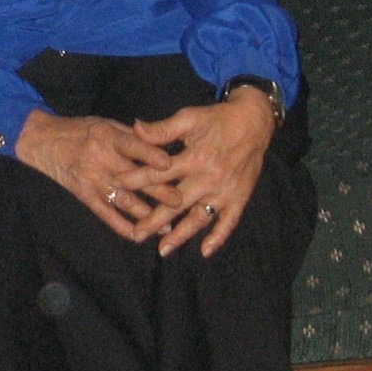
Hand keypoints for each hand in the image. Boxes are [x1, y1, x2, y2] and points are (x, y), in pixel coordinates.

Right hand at [15, 109, 182, 239]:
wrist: (42, 142)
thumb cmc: (79, 130)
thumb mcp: (104, 123)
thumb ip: (131, 135)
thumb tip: (160, 143)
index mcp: (108, 137)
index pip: (132, 146)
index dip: (150, 155)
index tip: (169, 163)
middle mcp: (101, 159)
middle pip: (134, 177)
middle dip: (158, 190)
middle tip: (180, 201)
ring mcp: (93, 180)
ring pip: (124, 199)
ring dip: (146, 213)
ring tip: (166, 224)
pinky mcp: (84, 195)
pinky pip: (105, 214)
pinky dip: (121, 226)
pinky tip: (137, 235)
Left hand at [118, 87, 276, 255]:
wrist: (255, 122)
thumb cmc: (217, 119)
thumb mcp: (189, 118)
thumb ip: (162, 129)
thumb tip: (135, 126)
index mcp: (195, 158)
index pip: (160, 173)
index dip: (137, 179)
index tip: (116, 187)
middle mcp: (209, 178)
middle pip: (177, 203)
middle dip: (154, 220)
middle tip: (136, 234)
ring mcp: (225, 191)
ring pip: (199, 217)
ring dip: (181, 235)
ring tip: (162, 250)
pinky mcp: (239, 198)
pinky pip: (228, 222)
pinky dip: (218, 238)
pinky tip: (204, 251)